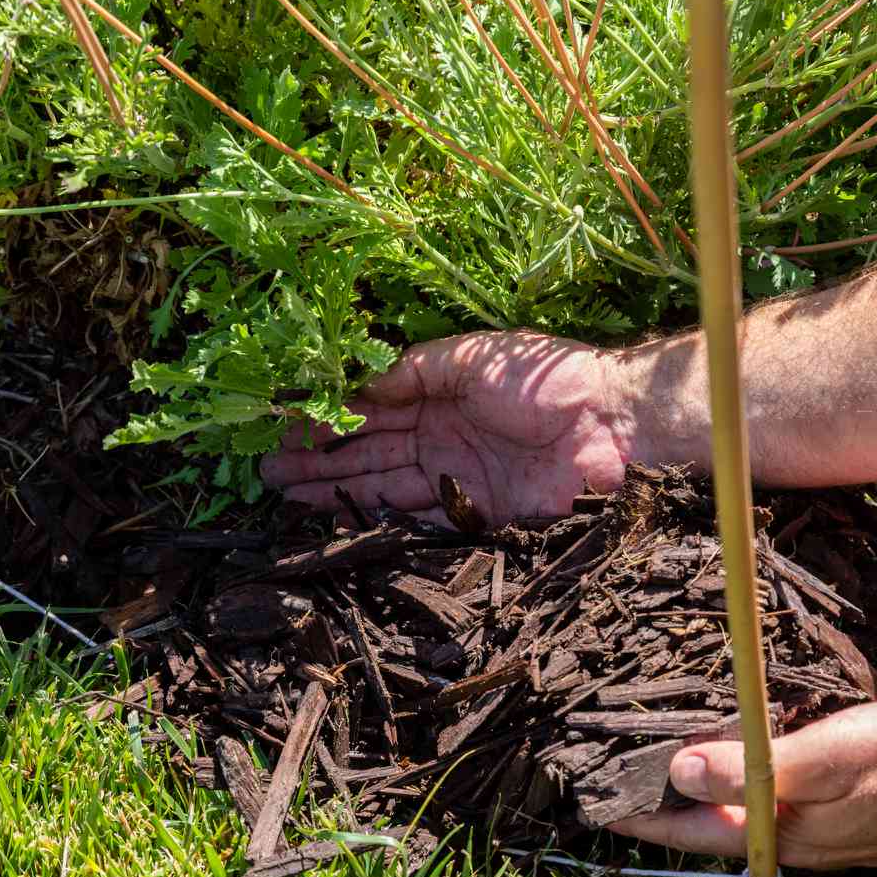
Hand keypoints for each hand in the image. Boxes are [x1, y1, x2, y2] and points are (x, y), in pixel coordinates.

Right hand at [260, 331, 636, 525]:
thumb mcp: (470, 357)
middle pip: (369, 449)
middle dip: (318, 458)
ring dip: (334, 488)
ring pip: (382, 484)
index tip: (284, 424)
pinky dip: (378, 518)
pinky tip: (338, 519)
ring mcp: (457, 475)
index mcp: (440, 393)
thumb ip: (413, 370)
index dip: (329, 416)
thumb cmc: (543, 378)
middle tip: (266, 470)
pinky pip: (417, 518)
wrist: (610, 424)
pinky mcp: (476, 512)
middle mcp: (442, 434)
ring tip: (284, 495)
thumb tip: (358, 386)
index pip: (372, 406)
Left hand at [610, 697, 876, 868]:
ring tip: (658, 762)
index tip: (593, 799)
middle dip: (662, 804)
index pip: (690, 832)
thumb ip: (754, 768)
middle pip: (710, 827)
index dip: (640, 816)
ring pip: (740, 812)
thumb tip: (679, 772)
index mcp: (785, 833)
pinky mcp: (846, 809)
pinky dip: (741, 778)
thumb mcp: (830, 755)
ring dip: (700, 790)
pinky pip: (773, 799)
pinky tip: (735, 750)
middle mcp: (797, 839)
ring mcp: (823, 828)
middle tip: (615, 773)